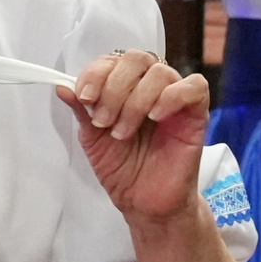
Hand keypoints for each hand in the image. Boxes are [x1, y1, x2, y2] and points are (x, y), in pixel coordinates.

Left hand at [65, 51, 213, 227]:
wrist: (144, 203)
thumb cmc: (122, 170)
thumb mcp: (92, 138)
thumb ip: (82, 110)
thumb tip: (63, 87)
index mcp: (126, 88)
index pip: (113, 60)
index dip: (96, 73)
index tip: (84, 97)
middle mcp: (151, 87)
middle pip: (136, 58)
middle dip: (113, 87)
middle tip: (104, 120)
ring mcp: (175, 99)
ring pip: (160, 72)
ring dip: (135, 101)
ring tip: (123, 131)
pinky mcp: (197, 114)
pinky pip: (194, 87)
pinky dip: (171, 96)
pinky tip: (155, 117)